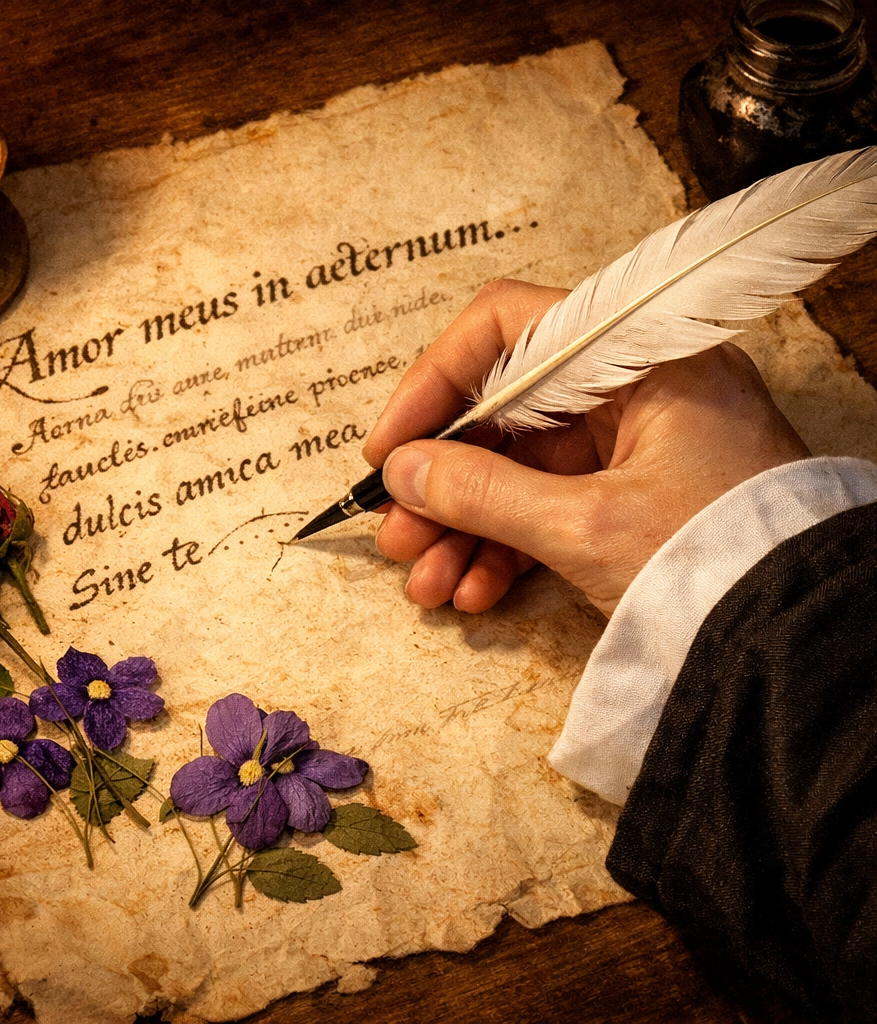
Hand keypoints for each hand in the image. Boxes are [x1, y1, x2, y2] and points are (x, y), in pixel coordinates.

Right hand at [364, 279, 810, 616]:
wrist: (803, 639)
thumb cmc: (718, 560)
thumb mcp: (587, 525)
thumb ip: (484, 493)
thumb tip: (401, 473)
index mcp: (636, 358)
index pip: (508, 329)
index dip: (435, 382)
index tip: (390, 449)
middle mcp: (630, 390)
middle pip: (503, 413)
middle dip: (443, 480)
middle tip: (396, 534)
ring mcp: (629, 447)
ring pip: (518, 469)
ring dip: (464, 526)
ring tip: (425, 581)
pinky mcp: (627, 498)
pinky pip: (547, 509)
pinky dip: (505, 548)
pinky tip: (473, 591)